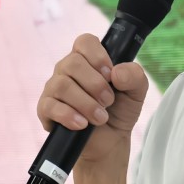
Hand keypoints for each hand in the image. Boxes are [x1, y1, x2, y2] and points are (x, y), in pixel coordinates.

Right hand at [37, 34, 148, 164]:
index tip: (110, 75)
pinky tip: (82, 124)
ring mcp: (54, 88)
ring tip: (100, 117)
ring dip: (85, 103)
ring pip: (62, 85)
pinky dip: (69, 115)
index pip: (85, 41)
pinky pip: (50, 106)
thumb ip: (135, 76)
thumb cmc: (120, 111)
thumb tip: (116, 72)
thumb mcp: (137, 92)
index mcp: (88, 59)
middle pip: (73, 63)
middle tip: (109, 101)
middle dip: (95, 84)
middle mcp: (68, 69)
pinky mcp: (46, 109)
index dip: (98, 56)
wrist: (110, 142)